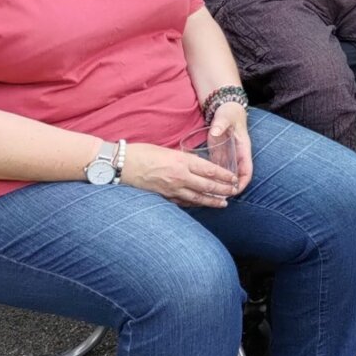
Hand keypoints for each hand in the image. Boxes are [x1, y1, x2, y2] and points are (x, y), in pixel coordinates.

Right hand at [121, 141, 239, 207]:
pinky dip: (194, 203)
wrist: (121, 165)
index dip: (224, 175)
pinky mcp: (162, 197)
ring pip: (196, 197)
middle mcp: (179, 177)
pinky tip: (201, 204)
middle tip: (234, 192)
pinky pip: (183, 202)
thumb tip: (196, 164)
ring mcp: (171, 189)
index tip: (234, 178)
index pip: (209, 170)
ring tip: (223, 203)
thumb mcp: (168, 150)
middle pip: (206, 185)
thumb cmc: (143, 152)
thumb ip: (184, 158)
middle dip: (222, 190)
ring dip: (211, 201)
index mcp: (182, 162)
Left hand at [209, 101, 253, 193]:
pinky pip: (220, 171)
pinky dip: (215, 180)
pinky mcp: (221, 155)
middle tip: (219, 200)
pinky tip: (205, 186)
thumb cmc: (229, 113)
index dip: (242, 183)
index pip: (247, 171)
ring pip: (228, 177)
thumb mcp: (225, 117)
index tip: (234, 192)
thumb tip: (215, 132)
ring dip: (222, 187)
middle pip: (238, 178)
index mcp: (243, 149)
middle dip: (231, 190)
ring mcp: (230, 156)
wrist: (227, 108)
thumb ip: (220, 124)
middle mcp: (238, 156)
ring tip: (211, 197)